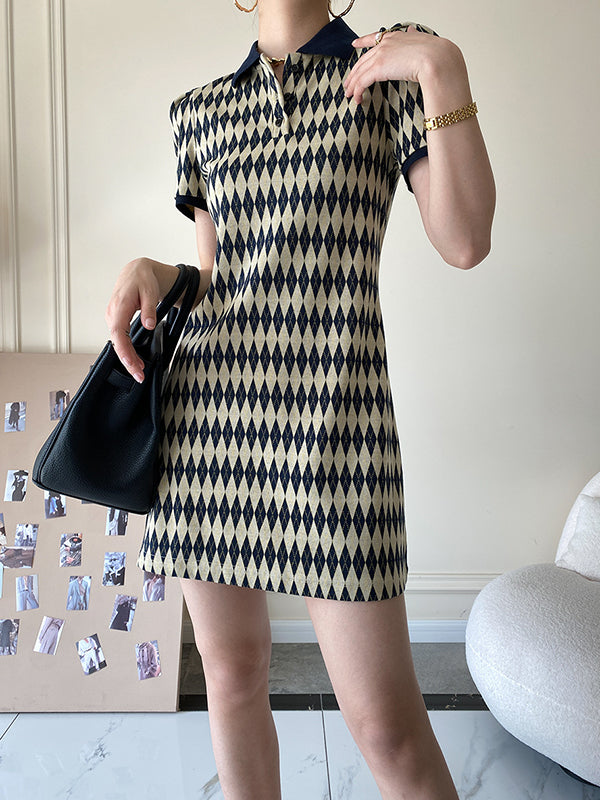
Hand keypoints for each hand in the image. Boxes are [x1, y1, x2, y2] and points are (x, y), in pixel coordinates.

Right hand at [104, 258, 160, 382]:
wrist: (137, 271)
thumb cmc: (143, 279)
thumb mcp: (150, 291)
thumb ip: (149, 309)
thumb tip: (148, 325)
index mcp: (120, 306)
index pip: (118, 333)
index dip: (124, 351)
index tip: (133, 364)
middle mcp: (113, 313)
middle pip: (117, 342)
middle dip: (127, 361)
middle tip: (139, 376)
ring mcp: (113, 317)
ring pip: (118, 342)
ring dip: (128, 357)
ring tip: (140, 371)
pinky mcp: (116, 320)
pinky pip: (120, 339)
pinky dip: (127, 350)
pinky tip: (135, 360)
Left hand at [344, 26, 458, 104]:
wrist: (437, 59)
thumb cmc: (436, 55)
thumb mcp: (424, 42)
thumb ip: (416, 38)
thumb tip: (414, 31)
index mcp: (397, 36)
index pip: (375, 38)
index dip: (363, 41)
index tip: (355, 43)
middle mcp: (386, 43)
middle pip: (363, 59)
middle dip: (354, 72)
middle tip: (348, 83)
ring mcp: (381, 55)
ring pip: (360, 72)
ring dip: (353, 85)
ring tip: (350, 94)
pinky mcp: (378, 68)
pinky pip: (362, 82)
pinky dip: (358, 91)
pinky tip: (357, 99)